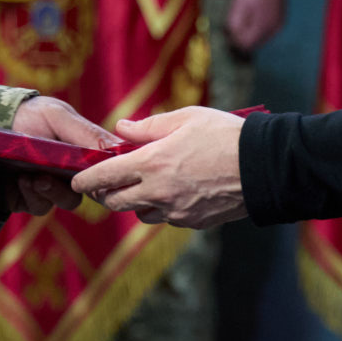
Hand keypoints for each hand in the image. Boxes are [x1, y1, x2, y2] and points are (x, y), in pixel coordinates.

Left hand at [9, 94, 115, 214]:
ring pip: (65, 201)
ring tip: (30, 177)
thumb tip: (118, 149)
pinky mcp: (30, 199)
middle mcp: (72, 172)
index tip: (96, 173)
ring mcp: (52, 187)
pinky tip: (20, 181)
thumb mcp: (57, 115)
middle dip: (72, 185)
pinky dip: (30, 195)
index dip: (107, 175)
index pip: (107, 169)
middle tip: (49, 178)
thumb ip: (87, 132)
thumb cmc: (29, 114)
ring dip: (49, 191)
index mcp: (85, 152)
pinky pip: (39, 207)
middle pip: (90, 190)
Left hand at [73, 106, 250, 228]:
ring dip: (134, 201)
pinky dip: (162, 207)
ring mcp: (176, 211)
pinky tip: (174, 191)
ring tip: (142, 185)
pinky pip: (166, 218)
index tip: (76, 178)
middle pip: (115, 202)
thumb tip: (120, 129)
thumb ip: (148, 127)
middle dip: (104, 193)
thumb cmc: (226, 134)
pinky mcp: (193, 222)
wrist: (264, 167)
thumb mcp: (186, 118)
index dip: (85, 179)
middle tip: (104, 183)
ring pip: (140, 213)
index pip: (104, 177)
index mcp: (152, 163)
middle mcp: (159, 192)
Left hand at [224, 0, 287, 53]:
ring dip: (249, 31)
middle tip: (231, 23)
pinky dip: (257, 26)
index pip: (245, 44)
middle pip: (253, 42)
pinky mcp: (280, 18)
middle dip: (241, 36)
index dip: (233, 40)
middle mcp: (274, 28)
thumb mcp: (239, 1)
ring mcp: (279, 23)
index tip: (225, 31)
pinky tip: (252, 13)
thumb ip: (235, 21)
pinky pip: (266, 30)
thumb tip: (232, 35)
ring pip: (260, 37)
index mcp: (263, 25)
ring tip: (242, 15)